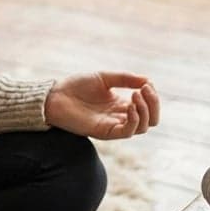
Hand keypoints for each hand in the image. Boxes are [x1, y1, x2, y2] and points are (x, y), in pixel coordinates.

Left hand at [45, 72, 159, 138]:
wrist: (55, 95)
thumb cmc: (76, 86)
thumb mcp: (104, 77)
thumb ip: (125, 79)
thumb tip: (148, 80)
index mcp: (121, 104)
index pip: (149, 107)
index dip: (153, 96)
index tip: (146, 83)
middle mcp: (120, 117)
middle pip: (151, 120)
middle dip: (154, 105)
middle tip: (144, 90)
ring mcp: (113, 126)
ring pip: (143, 128)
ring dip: (145, 111)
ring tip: (136, 95)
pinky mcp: (104, 132)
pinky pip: (127, 132)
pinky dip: (134, 120)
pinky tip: (130, 106)